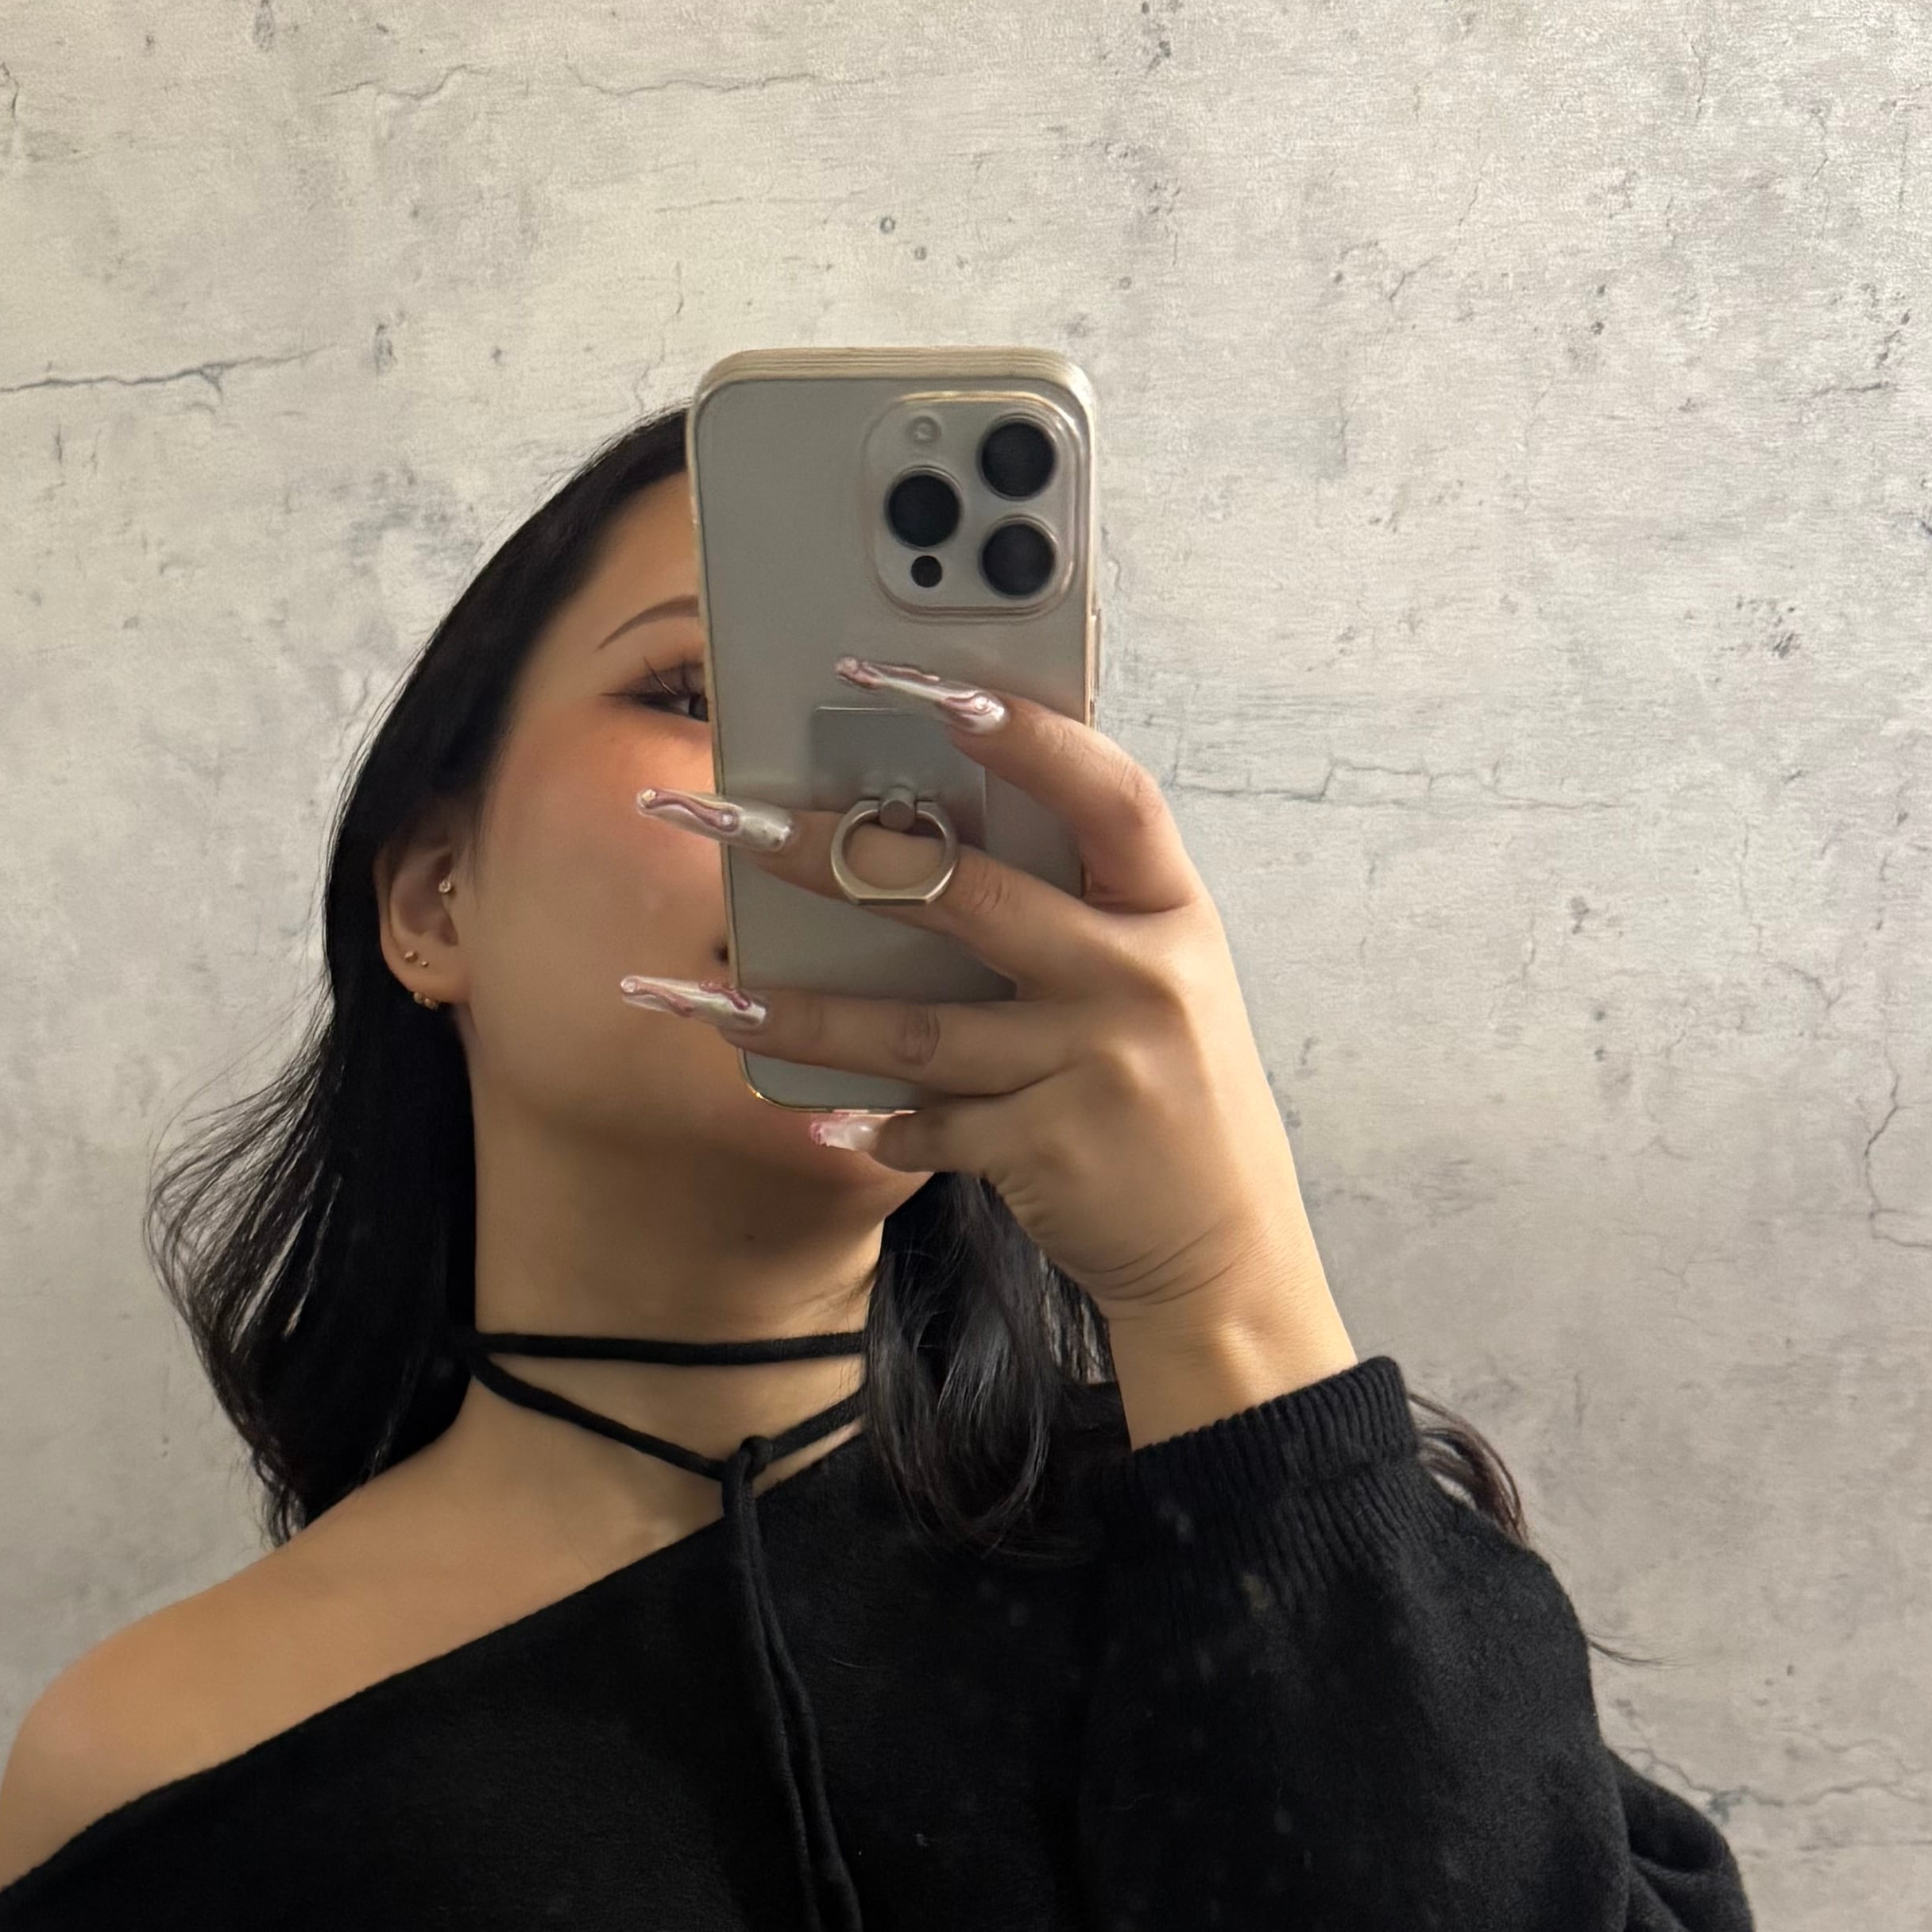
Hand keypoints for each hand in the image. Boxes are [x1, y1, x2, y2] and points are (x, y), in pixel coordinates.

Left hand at [626, 665, 1356, 1444]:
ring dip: (801, 1015)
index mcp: (1168, 910)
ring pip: (915, 1029)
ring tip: (709, 998)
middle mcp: (1137, 978)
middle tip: (733, 824)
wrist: (1222, 1246)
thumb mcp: (1157, 979)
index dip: (1025, 734)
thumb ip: (1075, 910)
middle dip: (838, 855)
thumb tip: (926, 842)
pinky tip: (819, 1118)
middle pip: (970, 897)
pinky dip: (870, 1123)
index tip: (927, 684)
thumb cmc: (1169, 1091)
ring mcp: (1091, 1066)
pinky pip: (930, 1126)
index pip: (1105, 792)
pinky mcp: (1047, 1149)